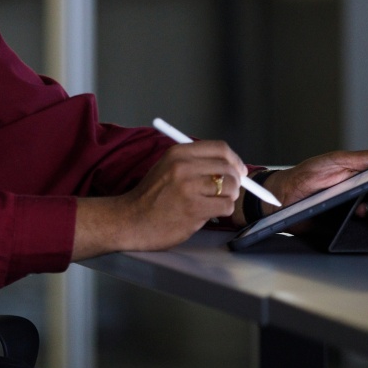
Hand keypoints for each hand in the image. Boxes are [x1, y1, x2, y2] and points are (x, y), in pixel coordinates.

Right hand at [72, 141, 245, 258]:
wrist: (130, 219)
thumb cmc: (151, 196)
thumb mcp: (167, 167)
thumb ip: (195, 163)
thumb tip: (232, 167)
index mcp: (178, 153)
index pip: (220, 148)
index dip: (234, 160)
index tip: (237, 170)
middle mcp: (183, 166)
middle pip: (229, 168)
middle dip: (234, 181)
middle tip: (226, 191)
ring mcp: (188, 188)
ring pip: (230, 188)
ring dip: (227, 197)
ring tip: (213, 202)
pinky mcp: (193, 208)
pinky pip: (225, 207)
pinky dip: (222, 211)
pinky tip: (206, 213)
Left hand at [260, 144, 367, 217]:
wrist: (280, 198)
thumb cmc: (305, 175)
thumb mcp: (333, 161)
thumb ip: (363, 157)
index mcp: (357, 173)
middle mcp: (357, 192)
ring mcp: (350, 209)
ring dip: (367, 210)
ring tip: (357, 208)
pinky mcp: (342, 225)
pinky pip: (358, 228)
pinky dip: (356, 225)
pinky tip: (348, 218)